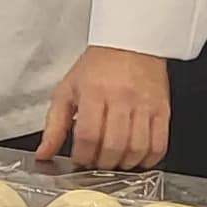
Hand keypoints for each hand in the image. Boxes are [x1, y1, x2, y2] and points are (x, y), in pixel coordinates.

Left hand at [37, 45, 171, 169]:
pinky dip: (148, 159)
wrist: (130, 42)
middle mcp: (121, 98)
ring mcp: (144, 104)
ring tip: (115, 161)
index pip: (87, 136)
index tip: (80, 159)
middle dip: (101, 164)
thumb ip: (54, 125)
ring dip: (124, 164)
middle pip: (112, 146)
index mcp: (94, 91)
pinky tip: (137, 158)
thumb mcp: (67, 90)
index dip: (82, 156)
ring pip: (136, 149)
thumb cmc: (97, 66)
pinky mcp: (163, 109)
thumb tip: (43, 154)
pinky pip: (159, 144)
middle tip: (97, 162)